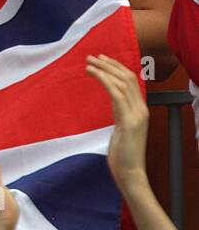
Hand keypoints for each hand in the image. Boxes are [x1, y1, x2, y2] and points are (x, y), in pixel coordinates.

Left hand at [85, 54, 149, 192]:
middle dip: (110, 64)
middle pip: (128, 78)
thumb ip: (120, 114)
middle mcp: (141, 109)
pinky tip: (93, 74)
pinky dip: (105, 80)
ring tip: (88, 63)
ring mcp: (137, 114)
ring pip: (123, 83)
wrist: (130, 172)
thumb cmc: (122, 154)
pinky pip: (117, 94)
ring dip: (104, 70)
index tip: (101, 60)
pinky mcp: (129, 122)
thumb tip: (113, 103)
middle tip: (92, 56)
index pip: (131, 81)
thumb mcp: (121, 129)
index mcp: (139, 110)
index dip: (116, 68)